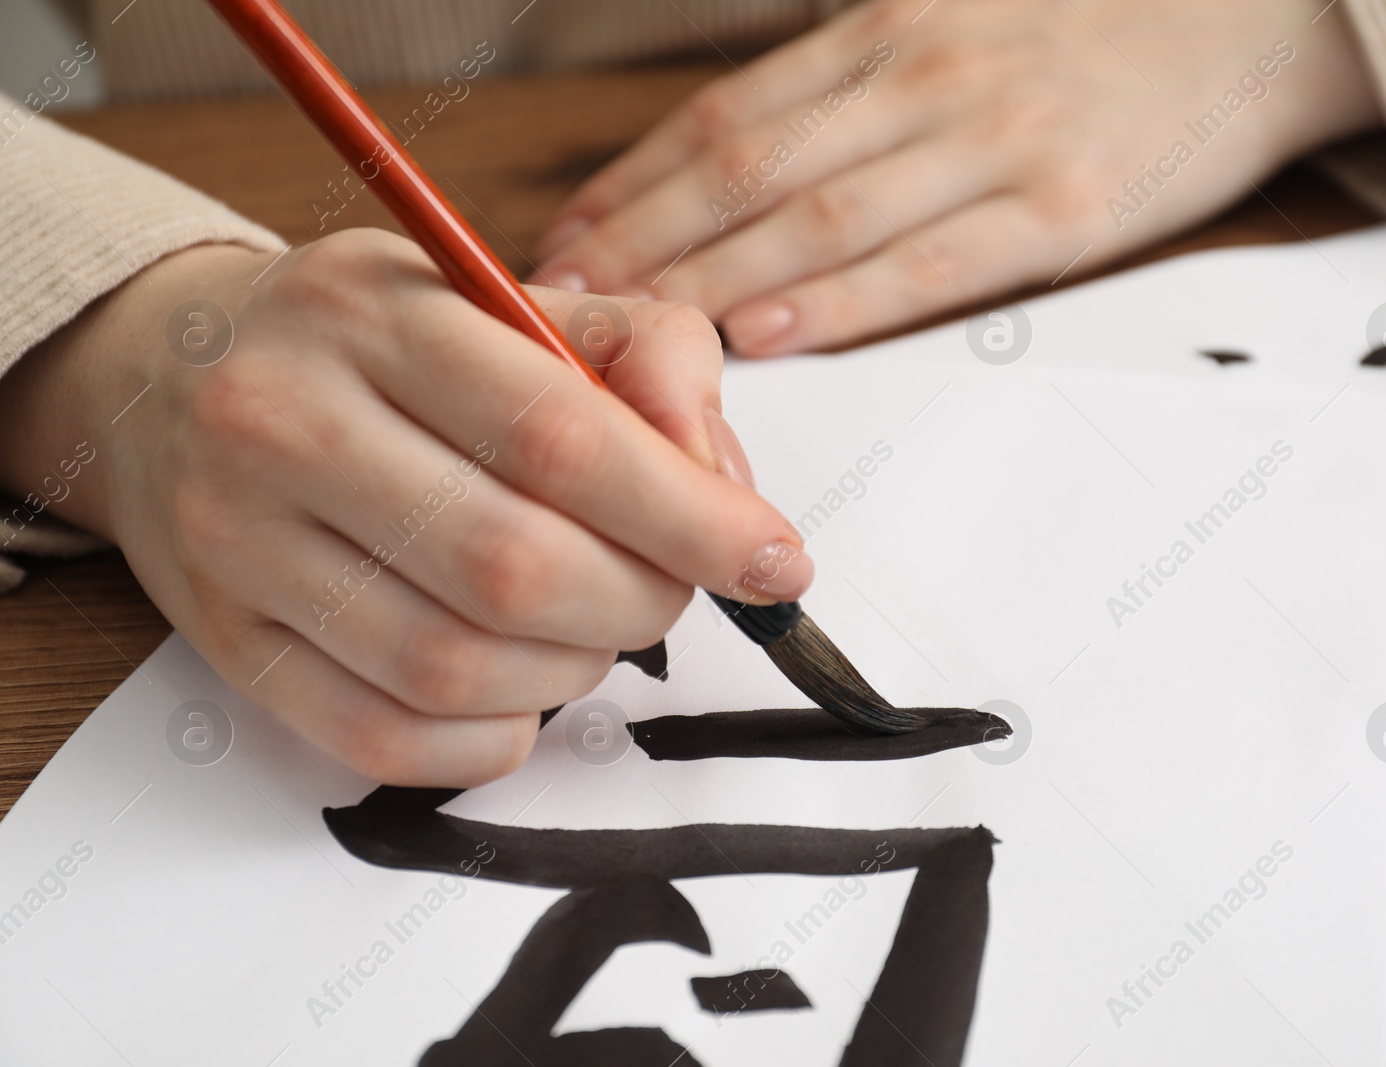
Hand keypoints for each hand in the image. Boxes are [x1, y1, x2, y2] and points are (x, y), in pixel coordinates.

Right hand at [0, 229, 810, 784]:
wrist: (172, 379)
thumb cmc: (379, 346)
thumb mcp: (507, 299)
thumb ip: (645, 358)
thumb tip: (719, 481)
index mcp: (375, 318)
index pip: (560, 436)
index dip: (692, 516)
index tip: (778, 562)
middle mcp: (283, 424)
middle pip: (515, 567)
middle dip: (641, 601)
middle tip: (671, 589)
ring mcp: (238, 544)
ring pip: (455, 666)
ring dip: (574, 669)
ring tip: (591, 625)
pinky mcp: (228, 643)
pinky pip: (386, 741)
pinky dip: (493, 736)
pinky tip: (520, 684)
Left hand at [535, 0, 1380, 355]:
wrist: (1254, 22)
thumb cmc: (1084, 32)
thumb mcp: (949, 18)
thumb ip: (844, 84)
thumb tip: (730, 165)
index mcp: (882, 28)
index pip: (724, 116)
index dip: (631, 185)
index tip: (562, 243)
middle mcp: (921, 76)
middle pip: (746, 171)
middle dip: (640, 245)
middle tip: (560, 308)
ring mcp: (990, 142)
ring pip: (817, 220)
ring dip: (712, 284)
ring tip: (631, 336)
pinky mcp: (1059, 213)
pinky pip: (927, 266)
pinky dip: (841, 304)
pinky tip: (771, 338)